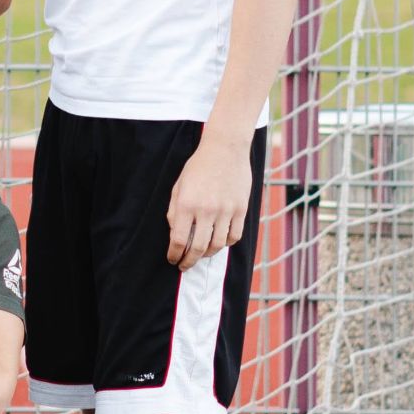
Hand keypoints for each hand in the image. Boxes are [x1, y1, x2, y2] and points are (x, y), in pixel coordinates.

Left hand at [165, 133, 252, 269]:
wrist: (225, 148)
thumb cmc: (198, 166)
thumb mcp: (179, 186)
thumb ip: (174, 210)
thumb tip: (174, 234)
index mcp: (186, 204)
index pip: (178, 240)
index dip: (174, 254)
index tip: (173, 259)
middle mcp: (206, 210)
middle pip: (197, 248)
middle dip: (189, 261)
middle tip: (185, 265)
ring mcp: (225, 210)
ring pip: (217, 245)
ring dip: (207, 254)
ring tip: (201, 254)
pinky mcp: (241, 209)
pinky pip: (234, 236)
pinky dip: (225, 243)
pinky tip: (219, 241)